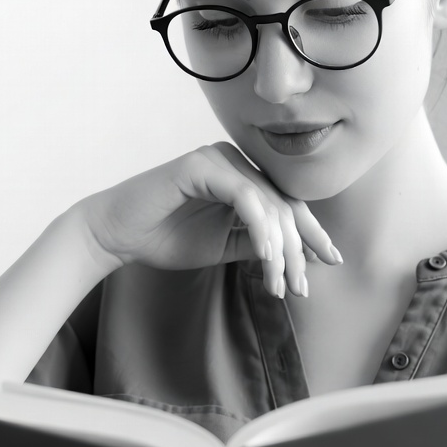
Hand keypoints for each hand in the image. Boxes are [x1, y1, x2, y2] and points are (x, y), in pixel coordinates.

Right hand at [73, 141, 341, 297]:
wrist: (116, 235)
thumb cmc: (165, 238)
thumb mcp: (224, 246)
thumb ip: (258, 244)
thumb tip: (302, 256)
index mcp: (243, 178)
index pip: (287, 204)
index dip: (311, 233)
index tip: (330, 261)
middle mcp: (235, 162)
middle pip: (284, 205)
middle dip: (299, 249)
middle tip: (302, 286)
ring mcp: (219, 159)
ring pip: (269, 204)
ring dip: (280, 249)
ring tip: (280, 284)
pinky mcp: (202, 165)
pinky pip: (245, 197)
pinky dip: (259, 227)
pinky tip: (266, 256)